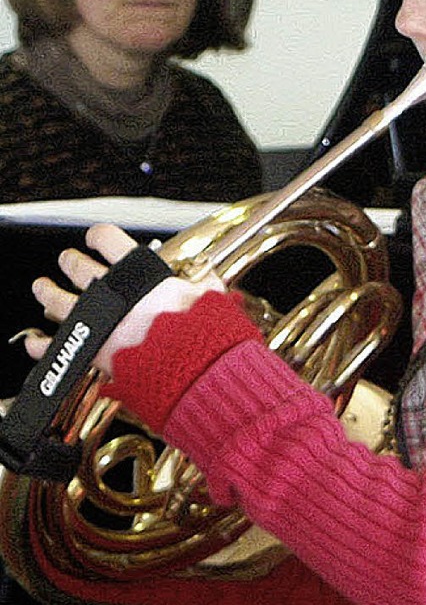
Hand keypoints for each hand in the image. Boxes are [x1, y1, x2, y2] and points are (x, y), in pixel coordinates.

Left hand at [24, 223, 224, 375]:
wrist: (193, 369)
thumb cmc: (204, 335)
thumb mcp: (211, 300)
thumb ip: (206, 285)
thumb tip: (210, 277)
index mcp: (142, 275)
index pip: (110, 240)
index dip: (98, 235)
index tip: (94, 237)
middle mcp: (116, 293)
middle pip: (78, 266)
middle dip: (70, 261)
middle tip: (68, 260)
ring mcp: (100, 322)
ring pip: (59, 299)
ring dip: (47, 292)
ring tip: (42, 288)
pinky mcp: (92, 351)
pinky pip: (56, 345)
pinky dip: (43, 344)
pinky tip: (36, 342)